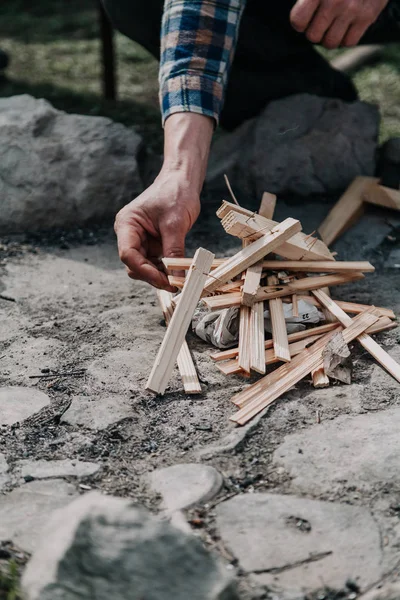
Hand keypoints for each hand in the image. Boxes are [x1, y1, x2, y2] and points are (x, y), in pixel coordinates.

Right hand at [115, 171, 200, 290]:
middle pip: (134, 265)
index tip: (164, 281)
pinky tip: (178, 272)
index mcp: (126, 224)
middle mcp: (129, 234)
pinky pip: (154, 263)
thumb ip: (174, 251)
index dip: (145, 271)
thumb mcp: (175, 223)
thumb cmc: (175, 194)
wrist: (182, 181)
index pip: (128, 254)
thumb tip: (177, 278)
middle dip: (153, 276)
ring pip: (144, 267)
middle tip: (174, 285)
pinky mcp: (151, 245)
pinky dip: (165, 270)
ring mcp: (140, 240)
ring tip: (179, 280)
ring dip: (160, 275)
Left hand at [290, 0, 388, 48]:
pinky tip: (347, 25)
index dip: (300, 22)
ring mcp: (352, 9)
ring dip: (330, 36)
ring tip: (334, 24)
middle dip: (315, 31)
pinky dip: (346, 37)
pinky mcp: (367, 16)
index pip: (298, 21)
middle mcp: (334, 0)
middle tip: (321, 20)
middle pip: (313, 36)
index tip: (306, 16)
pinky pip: (349, 42)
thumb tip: (299, 18)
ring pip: (330, 43)